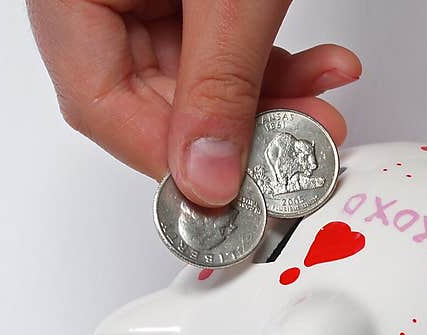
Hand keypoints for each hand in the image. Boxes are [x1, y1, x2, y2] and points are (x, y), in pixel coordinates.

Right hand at [27, 0, 360, 204]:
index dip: (169, 159)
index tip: (231, 193)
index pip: (100, 105)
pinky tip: (318, 68)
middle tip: (303, 144)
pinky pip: (217, 49)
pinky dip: (271, 65)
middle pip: (155, 100)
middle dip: (242, 130)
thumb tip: (207, 177)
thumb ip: (221, 84)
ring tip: (325, 103)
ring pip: (196, 81)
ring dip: (270, 101)